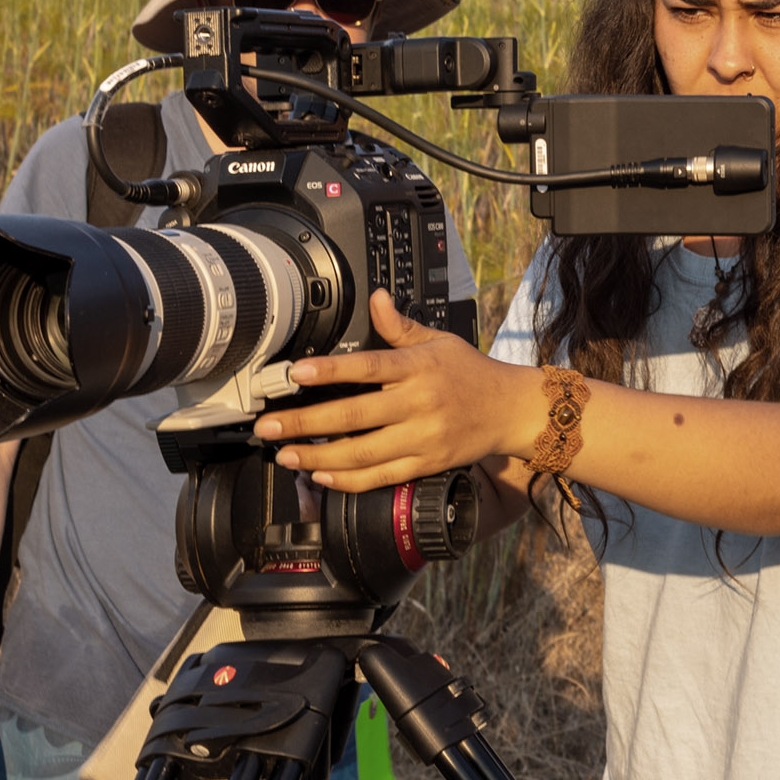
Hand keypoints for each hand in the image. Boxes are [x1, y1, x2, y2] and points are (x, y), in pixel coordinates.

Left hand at [254, 291, 540, 491]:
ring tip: (285, 455)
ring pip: (362, 453)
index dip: (331, 370)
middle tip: (269, 426)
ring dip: (318, 457)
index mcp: (419, 369)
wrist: (510, 410)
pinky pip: (381, 477)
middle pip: (355, 416)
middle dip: (305, 423)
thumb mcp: (439, 341)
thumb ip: (401, 327)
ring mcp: (422, 438)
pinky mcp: (426, 464)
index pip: (369, 367)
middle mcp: (419, 404)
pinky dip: (348, 480)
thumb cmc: (472, 373)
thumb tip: (376, 298)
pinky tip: (321, 476)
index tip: (296, 373)